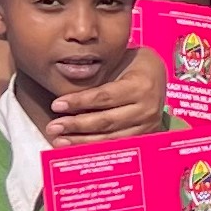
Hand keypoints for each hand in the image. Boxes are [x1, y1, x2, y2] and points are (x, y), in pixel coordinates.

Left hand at [48, 46, 166, 140]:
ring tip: (60, 140)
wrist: (157, 72)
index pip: (104, 97)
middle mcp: (147, 108)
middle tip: (53, 127)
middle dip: (76, 125)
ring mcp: (148, 124)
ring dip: (82, 140)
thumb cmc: (131, 64)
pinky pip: (117, 144)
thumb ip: (96, 81)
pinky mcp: (145, 135)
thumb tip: (64, 98)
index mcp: (140, 86)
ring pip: (111, 137)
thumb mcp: (115, 63)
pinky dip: (96, 146)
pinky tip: (78, 146)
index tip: (56, 106)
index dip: (79, 103)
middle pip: (106, 121)